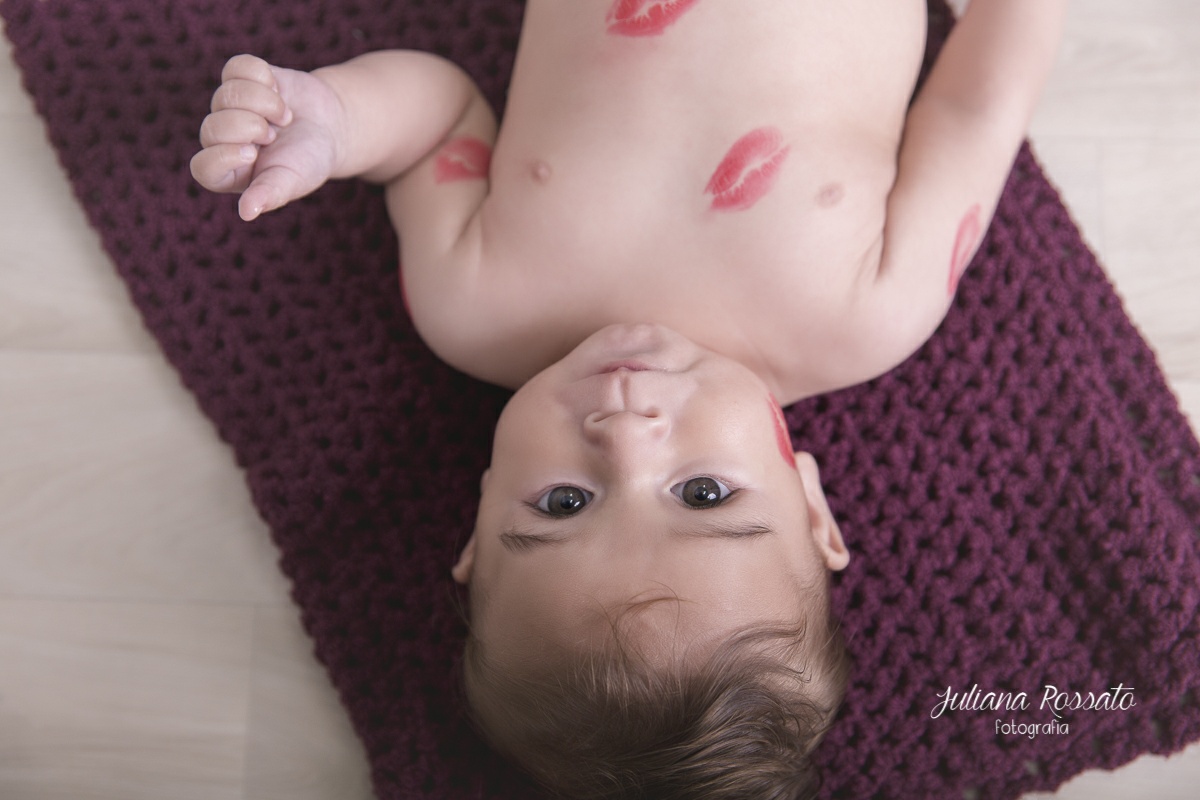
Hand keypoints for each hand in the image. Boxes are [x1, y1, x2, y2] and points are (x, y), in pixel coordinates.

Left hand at [190, 54, 343, 220]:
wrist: (331, 128)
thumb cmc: (309, 162)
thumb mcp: (293, 181)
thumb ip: (269, 195)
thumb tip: (246, 213)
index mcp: (228, 172)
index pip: (203, 168)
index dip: (222, 157)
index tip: (252, 153)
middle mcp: (221, 139)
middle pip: (212, 127)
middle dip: (249, 127)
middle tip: (273, 136)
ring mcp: (228, 106)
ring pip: (227, 94)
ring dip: (265, 103)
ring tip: (283, 117)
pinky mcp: (241, 78)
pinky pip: (238, 67)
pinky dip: (263, 77)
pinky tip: (277, 91)